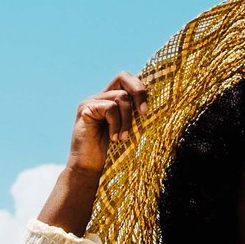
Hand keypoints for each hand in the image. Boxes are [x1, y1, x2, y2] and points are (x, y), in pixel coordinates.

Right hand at [39, 73, 145, 230]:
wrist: (89, 167)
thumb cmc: (111, 151)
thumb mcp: (129, 128)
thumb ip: (136, 113)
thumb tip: (159, 102)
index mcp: (110, 98)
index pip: (127, 79)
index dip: (141, 85)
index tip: (150, 104)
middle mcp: (100, 95)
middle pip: (123, 76)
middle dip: (139, 91)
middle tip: (145, 111)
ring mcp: (91, 101)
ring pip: (121, 97)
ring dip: (128, 119)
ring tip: (123, 137)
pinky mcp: (85, 109)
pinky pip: (110, 108)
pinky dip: (117, 124)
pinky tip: (114, 137)